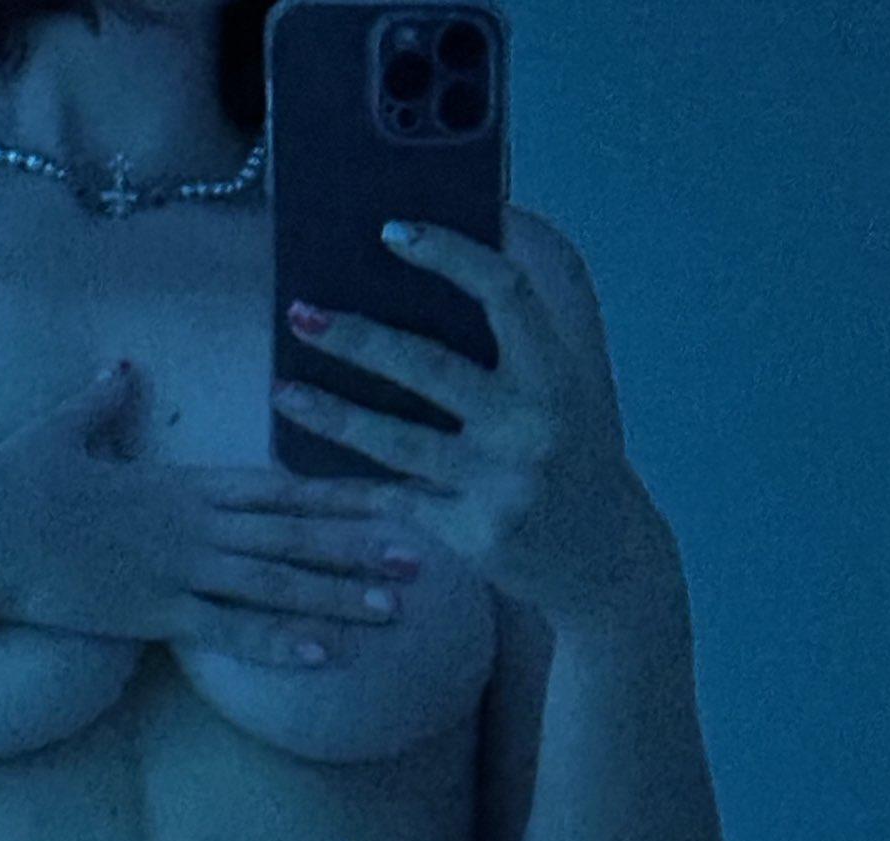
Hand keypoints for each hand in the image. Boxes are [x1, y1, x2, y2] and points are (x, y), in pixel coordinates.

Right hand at [0, 363, 426, 667]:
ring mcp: (179, 570)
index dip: (338, 492)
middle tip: (429, 554)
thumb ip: (102, 403)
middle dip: (364, 544)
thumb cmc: (10, 481)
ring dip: (341, 597)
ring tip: (398, 610)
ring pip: (279, 584)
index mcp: (181, 483)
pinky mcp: (155, 613)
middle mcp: (195, 525)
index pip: (278, 487)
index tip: (390, 491)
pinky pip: (230, 632)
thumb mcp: (62, 430)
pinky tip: (326, 657)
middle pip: (296, 535)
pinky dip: (280, 642)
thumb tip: (121, 369)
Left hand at [270, 217, 647, 625]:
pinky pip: (397, 500)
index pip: (504, 292)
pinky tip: (309, 461)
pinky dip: (351, 482)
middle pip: (427, 367)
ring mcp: (501, 485)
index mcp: (556, 373)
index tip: (391, 231)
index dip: (448, 254)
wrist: (606, 559)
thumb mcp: (571, 385)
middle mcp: (531, 426)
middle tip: (300, 313)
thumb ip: (526, 328)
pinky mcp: (475, 536)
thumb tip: (464, 244)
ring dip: (332, 414)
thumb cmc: (573, 454)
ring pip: (397, 441)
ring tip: (283, 391)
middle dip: (356, 338)